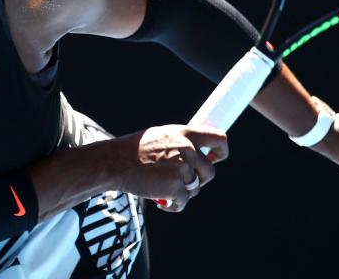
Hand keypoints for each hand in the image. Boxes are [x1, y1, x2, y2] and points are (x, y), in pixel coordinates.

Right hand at [114, 124, 228, 212]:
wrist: (117, 162)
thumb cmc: (136, 150)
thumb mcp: (162, 136)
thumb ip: (182, 142)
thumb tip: (199, 152)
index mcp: (185, 133)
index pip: (219, 139)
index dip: (222, 152)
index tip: (215, 159)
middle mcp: (188, 149)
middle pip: (210, 172)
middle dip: (199, 180)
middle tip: (182, 182)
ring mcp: (183, 168)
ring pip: (195, 188)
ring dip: (182, 192)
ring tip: (163, 188)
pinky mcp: (176, 186)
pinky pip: (184, 201)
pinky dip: (173, 205)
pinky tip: (161, 200)